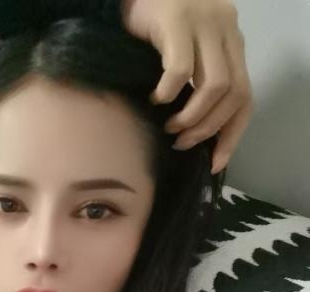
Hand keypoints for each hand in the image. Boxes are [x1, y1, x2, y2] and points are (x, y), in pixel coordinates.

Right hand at [121, 0, 253, 173]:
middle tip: (182, 143)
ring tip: (170, 127)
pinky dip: (169, 93)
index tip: (214, 162)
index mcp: (232, 42)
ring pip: (215, 86)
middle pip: (235, 94)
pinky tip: (156, 99)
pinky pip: (180, 69)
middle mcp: (225, 30)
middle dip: (209, 129)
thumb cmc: (153, 25)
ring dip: (192, 117)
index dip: (232, 134)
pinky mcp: (176, 21)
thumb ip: (199, 78)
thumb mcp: (188, 50)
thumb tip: (196, 131)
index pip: (246, 96)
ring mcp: (203, 23)